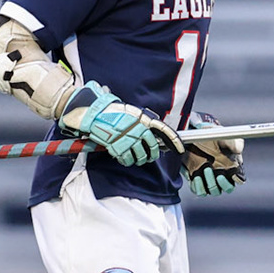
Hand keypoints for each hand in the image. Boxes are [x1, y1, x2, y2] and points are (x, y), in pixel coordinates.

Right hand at [59, 83, 181, 166]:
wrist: (93, 113)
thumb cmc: (111, 112)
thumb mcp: (130, 112)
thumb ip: (142, 122)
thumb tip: (153, 135)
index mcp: (142, 118)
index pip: (163, 130)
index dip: (174, 141)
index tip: (180, 148)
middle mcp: (137, 129)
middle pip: (152, 147)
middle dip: (152, 154)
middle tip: (148, 156)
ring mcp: (128, 139)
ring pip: (141, 157)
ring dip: (138, 159)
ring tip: (133, 156)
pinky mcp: (118, 147)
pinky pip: (127, 160)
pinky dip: (126, 160)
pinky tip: (123, 156)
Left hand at [183, 113, 244, 196]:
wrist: (198, 136)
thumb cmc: (215, 137)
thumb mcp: (225, 136)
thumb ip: (233, 142)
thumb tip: (238, 150)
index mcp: (234, 167)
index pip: (239, 179)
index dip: (236, 179)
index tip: (230, 172)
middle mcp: (223, 176)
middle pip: (227, 188)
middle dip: (222, 183)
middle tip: (214, 170)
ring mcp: (211, 180)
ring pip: (213, 191)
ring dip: (209, 184)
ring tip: (204, 170)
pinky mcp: (198, 181)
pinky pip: (199, 190)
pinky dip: (198, 186)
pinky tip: (196, 177)